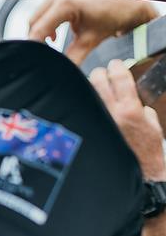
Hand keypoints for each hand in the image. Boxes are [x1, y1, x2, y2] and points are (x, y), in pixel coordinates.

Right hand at [28, 0, 157, 64]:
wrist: (131, 0)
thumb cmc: (116, 12)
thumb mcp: (91, 39)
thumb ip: (73, 56)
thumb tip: (62, 68)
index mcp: (65, 3)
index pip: (38, 28)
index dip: (34, 45)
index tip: (35, 56)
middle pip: (34, 21)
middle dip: (37, 38)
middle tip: (44, 52)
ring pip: (39, 14)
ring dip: (42, 29)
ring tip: (52, 42)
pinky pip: (47, 9)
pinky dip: (49, 21)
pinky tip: (56, 32)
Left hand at [90, 60, 165, 180]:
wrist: (140, 171)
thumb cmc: (147, 149)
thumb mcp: (152, 123)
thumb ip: (139, 105)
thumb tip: (127, 94)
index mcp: (130, 109)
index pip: (119, 77)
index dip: (117, 66)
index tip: (116, 64)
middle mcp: (111, 113)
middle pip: (97, 79)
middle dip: (100, 73)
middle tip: (103, 73)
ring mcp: (97, 121)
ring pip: (86, 92)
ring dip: (90, 87)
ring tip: (95, 89)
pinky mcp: (89, 129)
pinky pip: (83, 109)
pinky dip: (84, 103)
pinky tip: (87, 105)